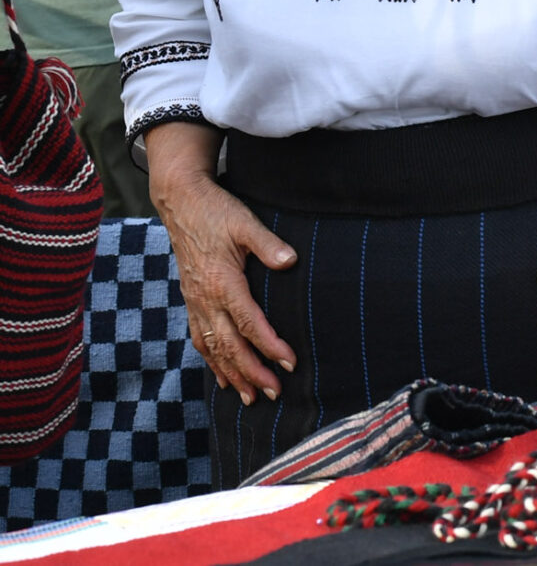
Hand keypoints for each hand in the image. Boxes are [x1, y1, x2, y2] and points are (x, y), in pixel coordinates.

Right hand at [147, 128, 297, 405]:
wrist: (181, 203)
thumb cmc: (217, 211)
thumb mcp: (245, 222)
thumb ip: (268, 244)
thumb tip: (290, 261)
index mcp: (222, 282)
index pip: (249, 323)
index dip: (269, 345)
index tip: (290, 363)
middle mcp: (205, 299)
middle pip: (229, 345)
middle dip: (252, 372)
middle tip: (274, 393)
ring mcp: (195, 302)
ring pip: (212, 348)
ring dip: (232, 374)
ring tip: (250, 398)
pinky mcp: (191, 301)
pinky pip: (199, 339)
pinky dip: (212, 361)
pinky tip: (223, 378)